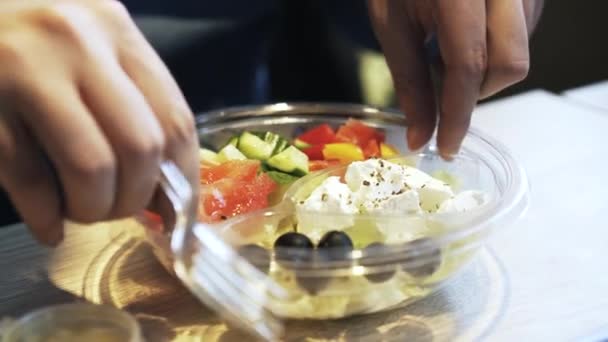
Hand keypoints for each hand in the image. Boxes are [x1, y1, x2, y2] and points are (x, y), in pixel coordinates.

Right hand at [0, 0, 198, 244]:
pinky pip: (30, 181)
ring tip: (83, 209)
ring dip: (93, 208)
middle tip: (120, 209)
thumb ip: (133, 104)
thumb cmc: (35, 40)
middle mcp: (77, 45)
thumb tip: (166, 193)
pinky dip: (47, 218)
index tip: (180, 213)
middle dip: (136, 198)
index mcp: (115, 31)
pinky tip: (50, 225)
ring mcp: (25, 72)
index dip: (183, 179)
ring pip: (91, 169)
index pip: (175, 120)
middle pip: (140, 147)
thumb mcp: (93, 50)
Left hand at [368, 0, 543, 156]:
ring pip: (521, 53)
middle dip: (478, 93)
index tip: (447, 146)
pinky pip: (523, 36)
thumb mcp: (392, 27)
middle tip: (445, 91)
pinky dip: (496, 52)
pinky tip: (467, 39)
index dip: (457, 114)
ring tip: (448, 54)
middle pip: (511, 64)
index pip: (468, 65)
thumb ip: (410, 83)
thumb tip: (421, 137)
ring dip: (486, 73)